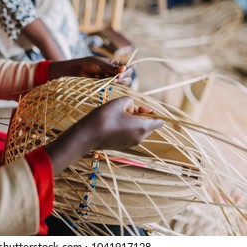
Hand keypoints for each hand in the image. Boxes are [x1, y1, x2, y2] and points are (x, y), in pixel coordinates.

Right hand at [45, 97, 162, 173]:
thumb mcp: (118, 102)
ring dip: (134, 122)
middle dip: (142, 116)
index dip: (152, 112)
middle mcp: (139, 137)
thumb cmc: (103, 118)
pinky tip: (114, 122)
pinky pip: (131, 135)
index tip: (139, 108)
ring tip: (119, 115)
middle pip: (149, 126)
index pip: (159, 121)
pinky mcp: (122, 146)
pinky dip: (127, 128)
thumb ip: (129, 100)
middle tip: (128, 109)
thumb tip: (131, 105)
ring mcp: (130, 143)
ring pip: (139, 131)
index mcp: (142, 127)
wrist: (87, 136)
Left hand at [48, 56, 132, 84]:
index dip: (125, 73)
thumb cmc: (89, 64)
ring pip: (119, 83)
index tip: (118, 75)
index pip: (127, 69)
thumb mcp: (101, 65)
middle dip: (119, 78)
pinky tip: (97, 78)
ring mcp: (111, 79)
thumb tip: (124, 68)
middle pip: (126, 78)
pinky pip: (110, 86)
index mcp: (116, 64)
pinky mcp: (105, 85)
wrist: (78, 70)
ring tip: (101, 75)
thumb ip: (113, 68)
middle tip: (109, 76)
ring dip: (111, 80)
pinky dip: (105, 83)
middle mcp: (115, 71)